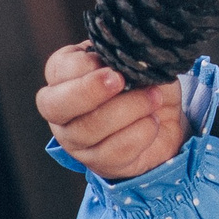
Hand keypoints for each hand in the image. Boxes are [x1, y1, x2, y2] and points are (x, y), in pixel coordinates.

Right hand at [38, 43, 187, 181]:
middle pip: (54, 105)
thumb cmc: (142, 82)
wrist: (164, 117)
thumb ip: (123, 56)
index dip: (83, 65)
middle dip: (88, 91)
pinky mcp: (98, 162)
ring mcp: (75, 140)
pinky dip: (141, 132)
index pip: (58, 69)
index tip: (112, 63)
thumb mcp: (134, 61)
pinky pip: (114, 151)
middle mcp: (61, 110)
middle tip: (119, 80)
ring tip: (154, 97)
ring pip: (87, 129)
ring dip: (128, 109)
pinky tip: (153, 121)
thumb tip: (123, 60)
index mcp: (65, 77)